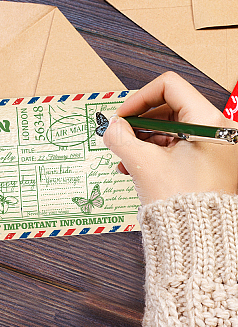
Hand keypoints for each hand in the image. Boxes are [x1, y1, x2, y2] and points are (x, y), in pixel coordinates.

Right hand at [103, 72, 237, 204]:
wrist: (198, 240)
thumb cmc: (183, 205)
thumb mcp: (144, 165)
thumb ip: (121, 138)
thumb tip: (111, 126)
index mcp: (208, 122)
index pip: (170, 87)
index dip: (140, 98)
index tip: (123, 115)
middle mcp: (215, 130)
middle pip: (168, 107)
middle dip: (138, 123)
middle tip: (120, 136)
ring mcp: (211, 146)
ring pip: (168, 128)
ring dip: (142, 140)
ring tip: (125, 157)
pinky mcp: (205, 160)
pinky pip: (174, 145)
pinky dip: (153, 151)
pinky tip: (134, 165)